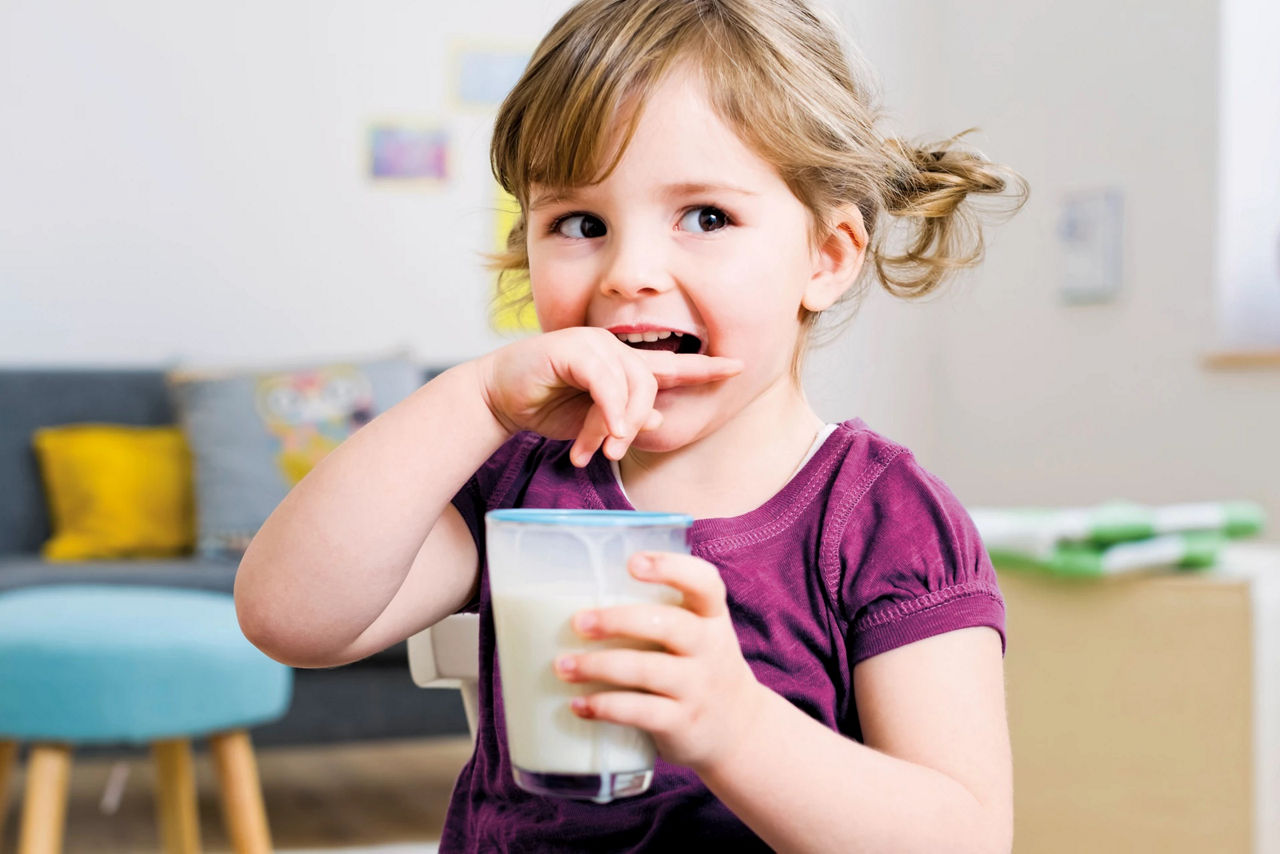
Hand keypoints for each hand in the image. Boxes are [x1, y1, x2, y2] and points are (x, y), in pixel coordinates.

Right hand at [477, 328, 742, 465]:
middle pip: (654, 380)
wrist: (498, 397)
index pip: (673, 364)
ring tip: (601, 447)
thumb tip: (654, 420)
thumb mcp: (594, 423)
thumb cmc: (546, 405)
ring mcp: (593, 343)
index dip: (706, 367)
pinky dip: (608, 408)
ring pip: (632, 382)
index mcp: (625, 365)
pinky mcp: (572, 348)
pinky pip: (605, 380)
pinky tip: (603, 430)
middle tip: (613, 449)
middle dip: (640, 420)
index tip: (739, 367)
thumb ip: (624, 420)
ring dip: (619, 421)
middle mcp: (614, 348)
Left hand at [554, 550, 768, 772]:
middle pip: (668, 625)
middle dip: (618, 621)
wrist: (740, 729)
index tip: (632, 563)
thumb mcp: (700, 633)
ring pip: (647, 670)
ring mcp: (698, 687)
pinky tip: (579, 704)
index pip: (704, 582)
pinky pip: (640, 712)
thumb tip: (583, 593)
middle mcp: (711, 648)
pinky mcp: (683, 723)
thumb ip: (662, 612)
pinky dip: (605, 707)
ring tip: (563, 666)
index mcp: (712, 617)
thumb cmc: (701, 667)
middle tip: (578, 622)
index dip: (671, 567)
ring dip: (598, 666)